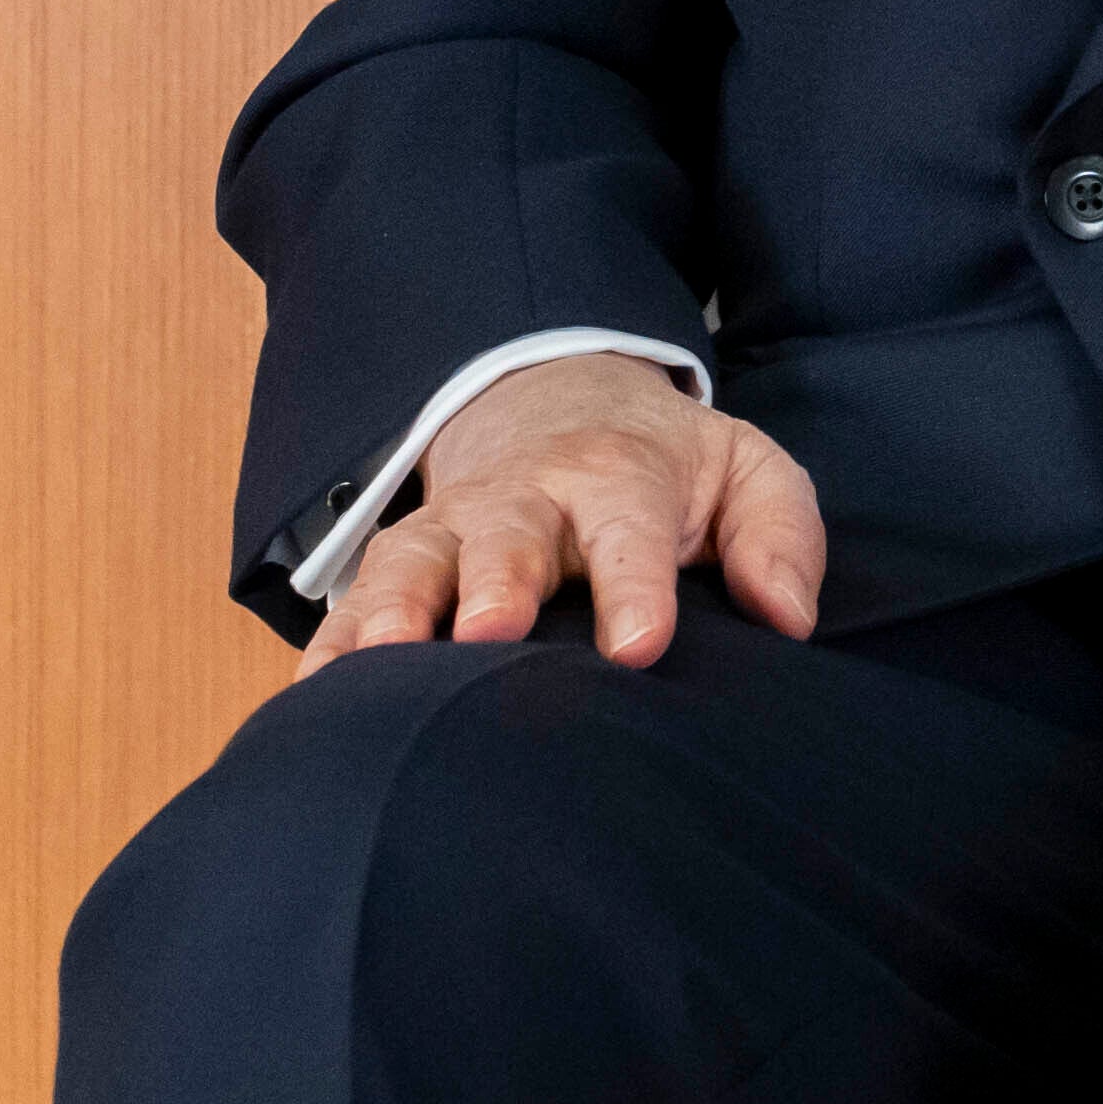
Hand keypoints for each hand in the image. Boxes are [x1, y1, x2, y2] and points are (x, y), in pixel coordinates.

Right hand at [303, 348, 826, 671]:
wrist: (559, 403)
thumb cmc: (665, 467)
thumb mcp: (744, 470)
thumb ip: (778, 533)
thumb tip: (788, 618)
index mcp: (618, 478)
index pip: (629, 529)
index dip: (634, 585)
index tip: (641, 646)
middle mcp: (527, 500)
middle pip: (508, 536)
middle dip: (497, 583)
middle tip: (491, 633)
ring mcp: (454, 530)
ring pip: (414, 563)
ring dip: (394, 612)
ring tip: (384, 670)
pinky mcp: (402, 562)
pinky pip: (355, 601)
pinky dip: (331, 646)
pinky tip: (313, 701)